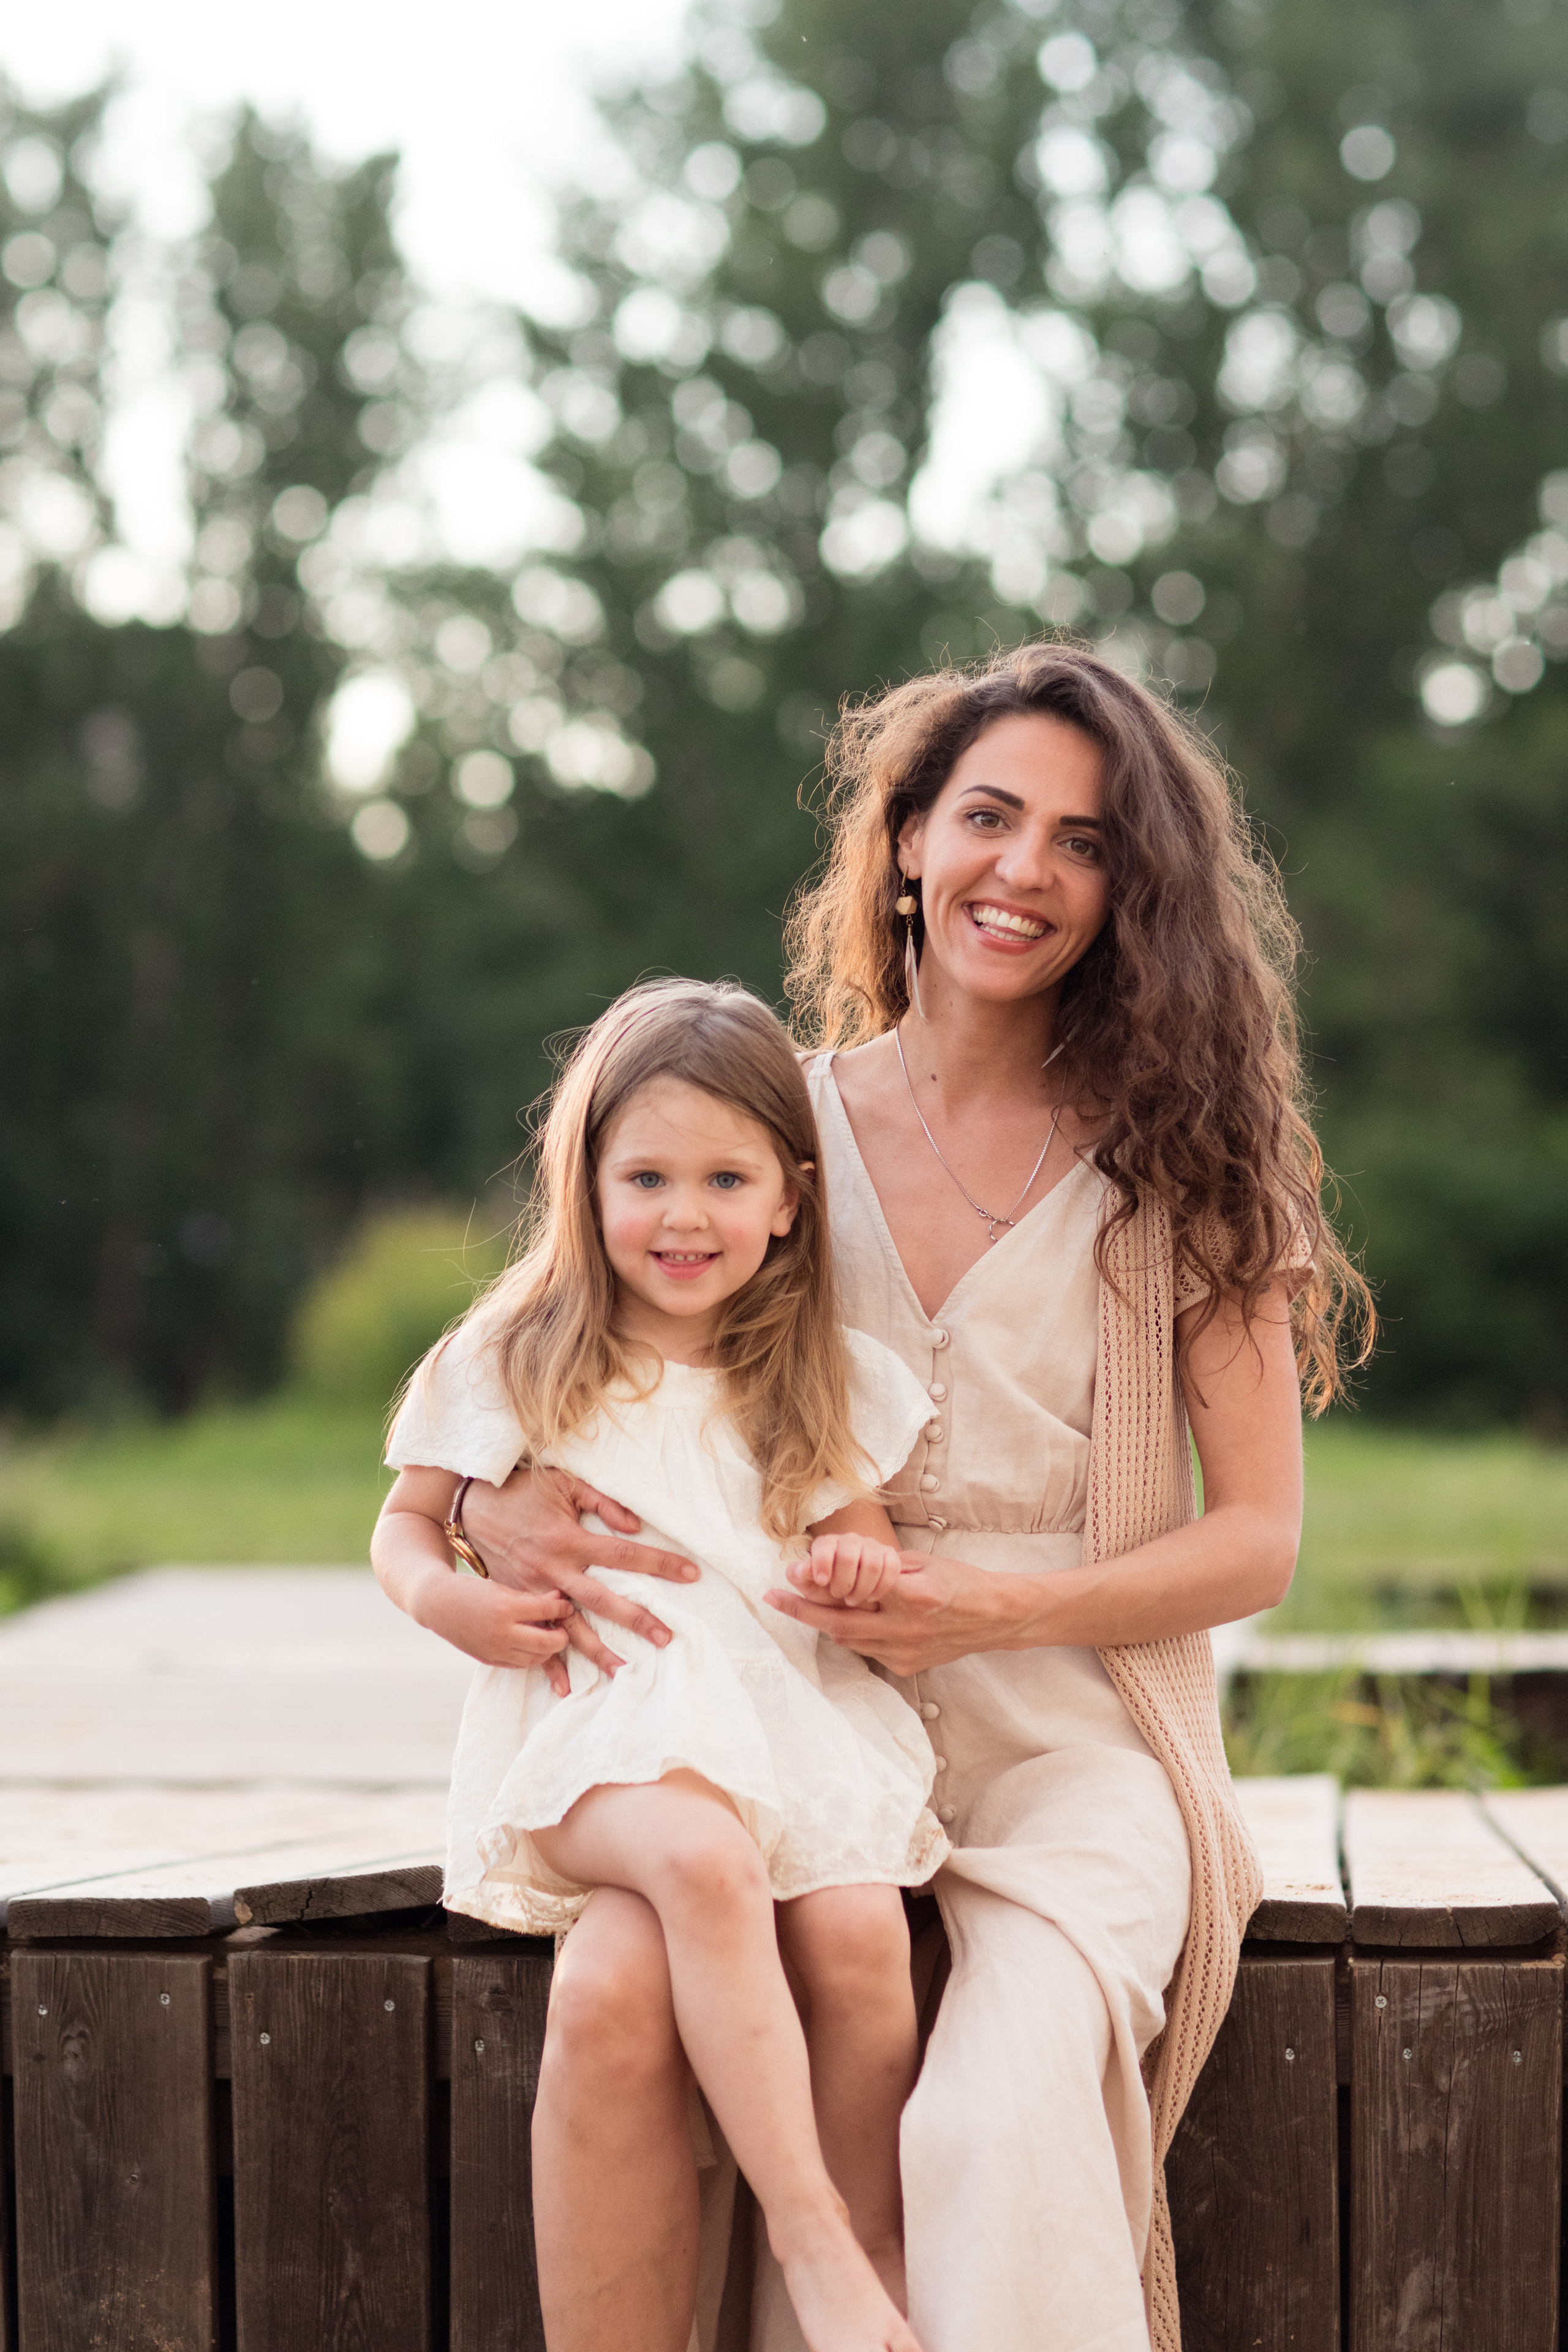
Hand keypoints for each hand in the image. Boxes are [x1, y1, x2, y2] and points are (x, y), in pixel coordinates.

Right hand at [415, 1570, 576, 1691]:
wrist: (438, 1605)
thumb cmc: (473, 1591)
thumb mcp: (502, 1588)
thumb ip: (531, 1598)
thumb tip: (561, 1600)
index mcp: (505, 1607)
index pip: (546, 1611)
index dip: (562, 1608)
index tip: (568, 1606)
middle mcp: (501, 1632)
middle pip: (547, 1643)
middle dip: (562, 1637)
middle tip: (564, 1628)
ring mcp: (495, 1650)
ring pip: (536, 1658)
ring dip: (548, 1649)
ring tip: (550, 1636)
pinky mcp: (490, 1660)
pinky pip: (520, 1664)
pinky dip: (532, 1656)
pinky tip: (533, 1645)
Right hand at [459, 1464, 699, 1677]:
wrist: (470, 1507)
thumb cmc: (522, 1491)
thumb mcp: (563, 1483)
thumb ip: (602, 1501)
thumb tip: (635, 1525)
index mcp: (570, 1540)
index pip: (625, 1553)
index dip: (660, 1562)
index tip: (692, 1574)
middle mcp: (555, 1570)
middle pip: (603, 1600)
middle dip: (636, 1619)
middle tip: (666, 1638)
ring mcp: (534, 1591)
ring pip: (570, 1627)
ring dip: (596, 1652)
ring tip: (624, 1673)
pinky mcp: (517, 1601)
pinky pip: (534, 1636)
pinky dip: (547, 1664)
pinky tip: (565, 1687)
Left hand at [765, 1550, 1018, 1676]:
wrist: (995, 1617)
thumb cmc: (960, 1580)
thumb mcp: (923, 1562)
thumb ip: (883, 1568)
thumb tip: (840, 1568)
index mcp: (912, 1595)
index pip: (851, 1590)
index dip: (814, 1584)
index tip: (787, 1578)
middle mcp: (906, 1628)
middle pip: (838, 1625)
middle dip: (801, 1612)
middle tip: (774, 1598)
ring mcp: (905, 1652)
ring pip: (849, 1640)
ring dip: (826, 1623)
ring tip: (805, 1605)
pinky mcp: (907, 1666)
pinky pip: (868, 1650)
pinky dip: (855, 1634)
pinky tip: (852, 1619)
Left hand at [800, 1531, 902, 1607]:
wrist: (855, 1595)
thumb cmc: (827, 1591)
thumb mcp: (810, 1587)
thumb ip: (799, 1576)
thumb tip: (800, 1569)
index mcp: (827, 1544)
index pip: (824, 1545)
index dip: (822, 1562)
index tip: (821, 1581)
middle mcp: (850, 1540)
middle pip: (848, 1556)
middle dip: (842, 1582)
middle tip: (838, 1595)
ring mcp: (872, 1547)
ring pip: (871, 1564)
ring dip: (861, 1588)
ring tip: (852, 1599)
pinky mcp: (890, 1556)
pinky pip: (891, 1568)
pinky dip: (881, 1587)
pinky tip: (872, 1597)